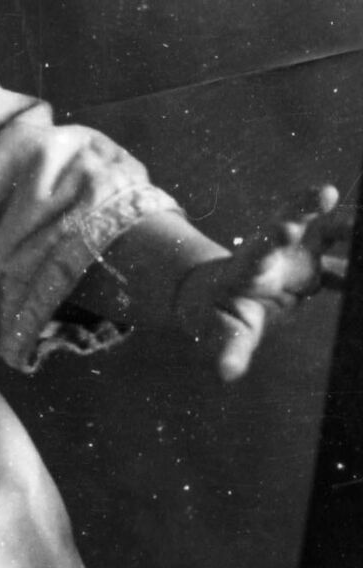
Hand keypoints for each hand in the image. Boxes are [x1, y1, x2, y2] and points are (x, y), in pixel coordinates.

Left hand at [174, 186, 351, 382]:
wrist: (221, 297)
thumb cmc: (218, 314)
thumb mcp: (221, 333)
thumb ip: (228, 350)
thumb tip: (227, 374)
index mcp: (250, 267)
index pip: (261, 248)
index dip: (275, 238)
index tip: (286, 228)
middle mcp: (275, 252)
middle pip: (292, 220)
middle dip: (306, 205)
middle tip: (326, 193)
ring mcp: (297, 254)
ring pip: (324, 229)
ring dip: (347, 223)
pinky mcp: (314, 265)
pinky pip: (343, 259)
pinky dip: (358, 260)